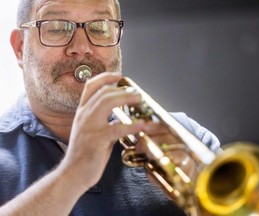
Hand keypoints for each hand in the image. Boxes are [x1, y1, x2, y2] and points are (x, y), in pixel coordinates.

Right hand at [61, 72, 146, 189]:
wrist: (73, 173)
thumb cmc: (84, 153)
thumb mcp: (91, 132)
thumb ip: (105, 122)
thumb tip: (120, 118)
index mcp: (82, 112)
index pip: (90, 86)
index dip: (105, 77)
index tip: (118, 75)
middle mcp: (84, 115)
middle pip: (103, 92)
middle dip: (123, 89)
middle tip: (137, 93)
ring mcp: (89, 127)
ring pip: (107, 102)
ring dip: (126, 98)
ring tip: (140, 100)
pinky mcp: (96, 140)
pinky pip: (117, 128)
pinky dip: (132, 125)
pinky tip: (143, 125)